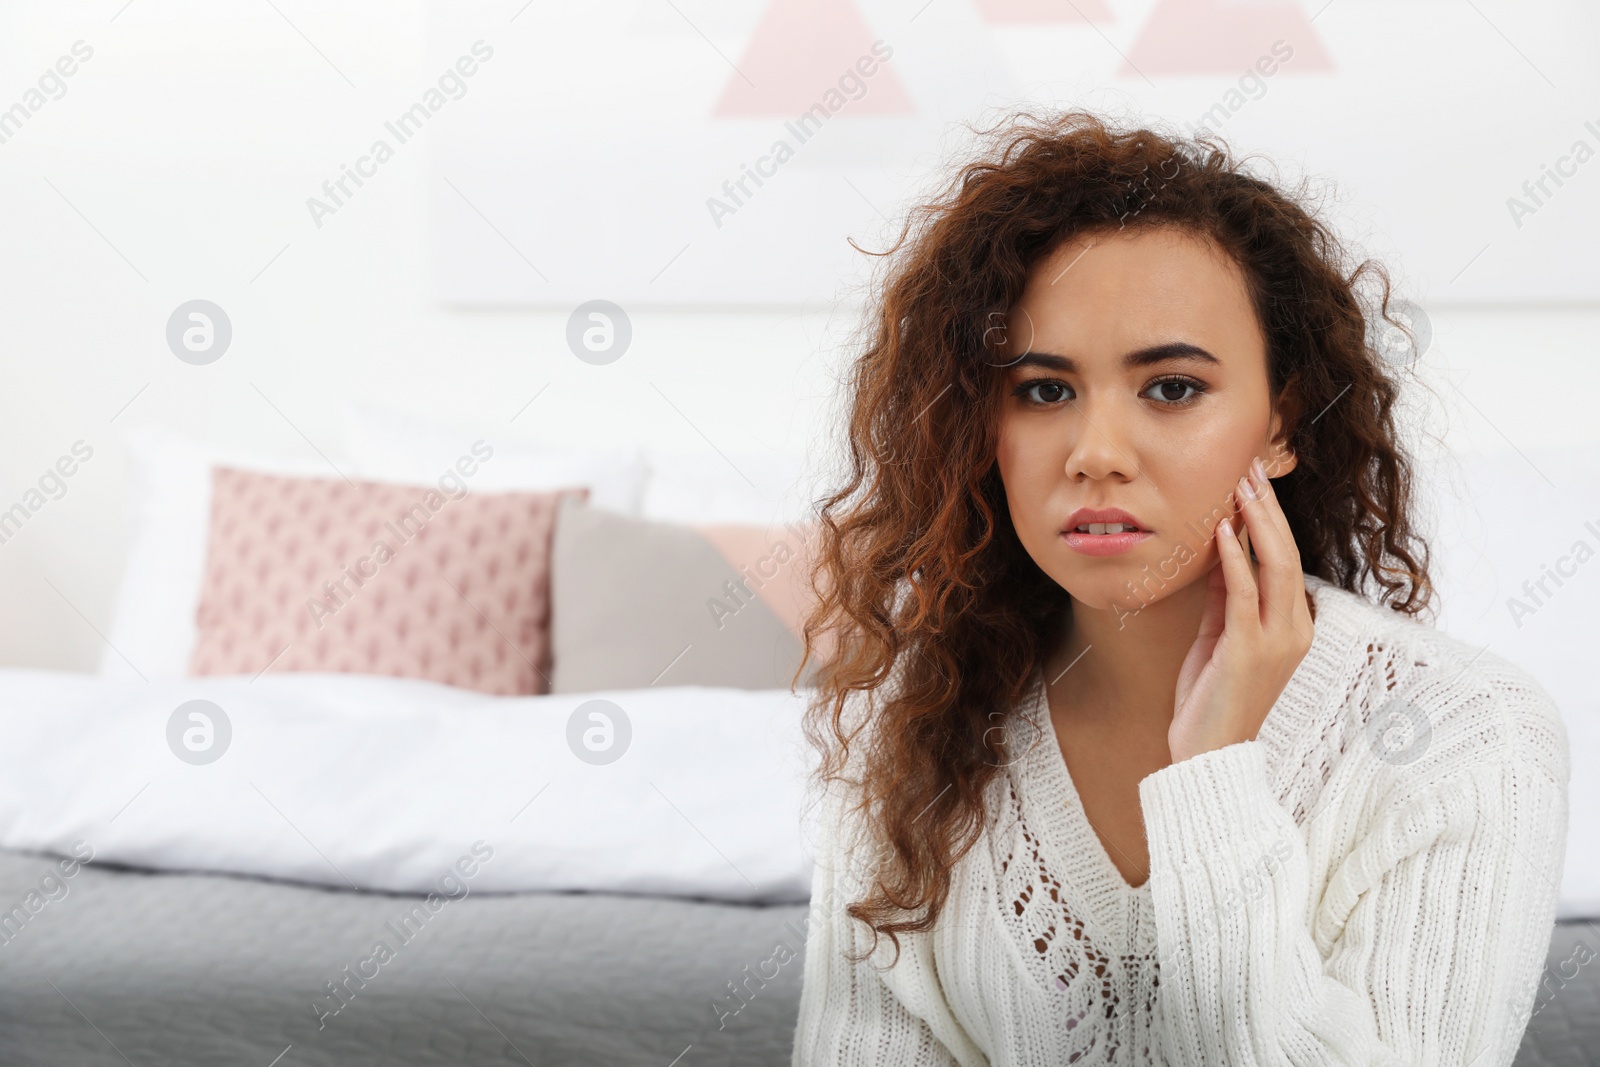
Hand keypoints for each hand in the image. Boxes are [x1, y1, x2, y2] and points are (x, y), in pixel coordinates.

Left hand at [1169, 455, 1314, 763]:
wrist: (1207, 755)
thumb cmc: (1211, 699)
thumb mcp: (1219, 637)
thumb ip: (1226, 598)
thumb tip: (1221, 550)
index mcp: (1292, 626)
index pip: (1287, 559)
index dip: (1272, 518)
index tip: (1254, 481)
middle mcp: (1294, 629)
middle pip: (1287, 553)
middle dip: (1269, 507)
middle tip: (1251, 467)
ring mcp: (1276, 640)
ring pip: (1276, 566)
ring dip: (1257, 521)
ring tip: (1241, 485)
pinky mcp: (1248, 651)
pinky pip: (1244, 595)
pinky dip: (1234, 560)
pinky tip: (1222, 532)